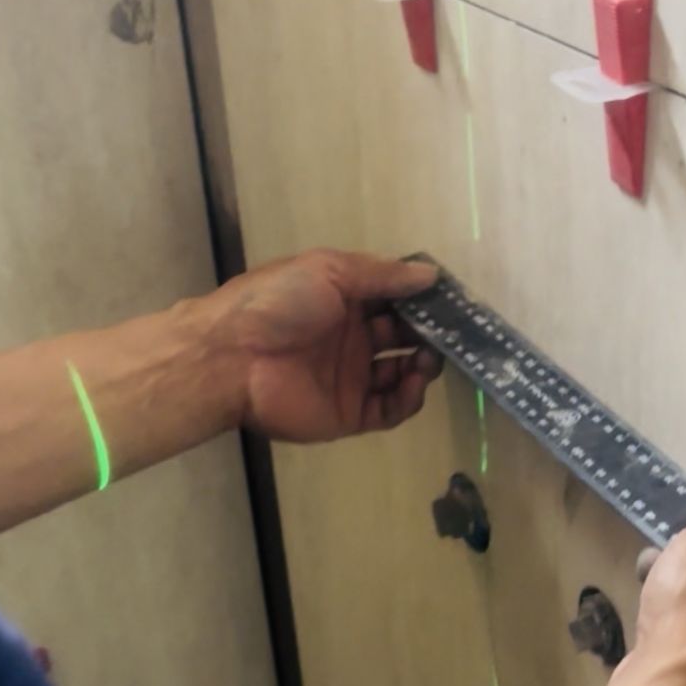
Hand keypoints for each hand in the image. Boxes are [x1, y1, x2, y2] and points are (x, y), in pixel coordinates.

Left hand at [212, 249, 443, 441]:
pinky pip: (390, 410)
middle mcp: (351, 339)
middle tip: (451, 333)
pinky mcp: (350, 415)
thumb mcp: (330, 270)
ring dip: (423, 366)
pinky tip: (413, 382)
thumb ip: (382, 275)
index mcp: (344, 301)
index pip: (394, 301)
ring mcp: (351, 379)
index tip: (451, 300)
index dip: (421, 300)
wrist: (234, 357)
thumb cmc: (279, 303)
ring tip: (430, 358)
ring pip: (401, 375)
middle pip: (403, 338)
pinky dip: (408, 398)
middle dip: (429, 334)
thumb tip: (430, 275)